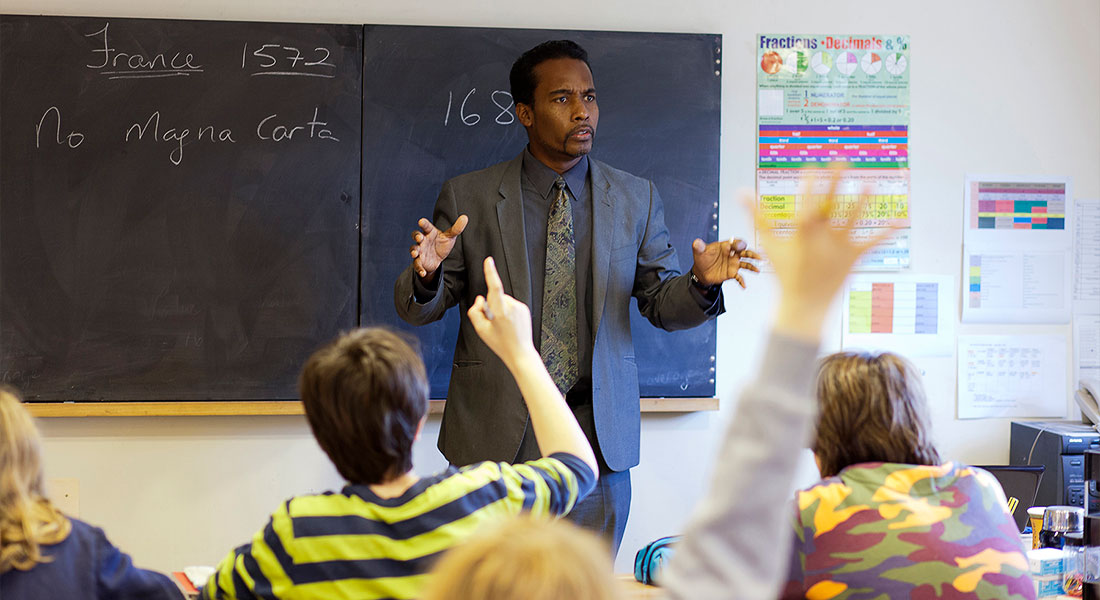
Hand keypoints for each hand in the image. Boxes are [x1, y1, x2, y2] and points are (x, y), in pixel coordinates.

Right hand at [409, 215, 468, 279]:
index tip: (421, 221)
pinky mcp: (419, 261)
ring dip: (413, 251)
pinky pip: (417, 265)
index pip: (426, 226)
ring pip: (414, 249)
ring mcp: (420, 250)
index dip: (424, 224)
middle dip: (416, 236)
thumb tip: (465, 217)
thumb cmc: (442, 244)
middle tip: (419, 237)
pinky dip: (419, 269)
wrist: (437, 259)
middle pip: (416, 236)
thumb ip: (456, 228)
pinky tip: (423, 273)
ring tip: (415, 253)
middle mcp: (423, 240)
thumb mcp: (450, 237)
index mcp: (430, 232)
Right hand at [468, 257, 536, 367]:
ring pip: (503, 301)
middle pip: (495, 297)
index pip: (495, 287)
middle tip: (493, 324)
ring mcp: (520, 308)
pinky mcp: (525, 309)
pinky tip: (509, 324)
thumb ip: (475, 312)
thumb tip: (480, 299)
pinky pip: (511, 305)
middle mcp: (513, 307)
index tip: (489, 261)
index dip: (491, 273)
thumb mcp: (481, 330)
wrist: (520, 353)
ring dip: (499, 309)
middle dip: (491, 306)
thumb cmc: (500, 343)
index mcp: (501, 312)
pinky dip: (507, 312)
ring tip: (503, 326)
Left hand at [690, 237, 760, 288]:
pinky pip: (739, 277)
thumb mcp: (699, 251)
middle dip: (752, 254)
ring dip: (752, 267)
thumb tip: (696, 243)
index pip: (736, 243)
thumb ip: (698, 247)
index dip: (739, 244)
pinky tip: (744, 285)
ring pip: (746, 264)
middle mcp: (732, 254)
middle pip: (745, 253)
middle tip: (758, 257)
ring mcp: (733, 264)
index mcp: (726, 246)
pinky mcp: (732, 273)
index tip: (740, 247)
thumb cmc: (703, 258)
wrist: (701, 271)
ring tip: (757, 270)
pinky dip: (742, 281)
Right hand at [752, 164, 896, 339]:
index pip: (806, 202)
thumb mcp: (769, 243)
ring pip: (853, 220)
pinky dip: (886, 233)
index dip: (809, 183)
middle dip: (835, 182)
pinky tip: (900, 220)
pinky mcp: (853, 258)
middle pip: (830, 204)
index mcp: (802, 231)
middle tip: (842, 162)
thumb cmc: (785, 271)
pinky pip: (872, 243)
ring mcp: (839, 247)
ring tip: (870, 183)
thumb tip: (741, 191)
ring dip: (862, 202)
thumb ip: (757, 215)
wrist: (803, 305)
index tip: (812, 167)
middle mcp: (822, 237)